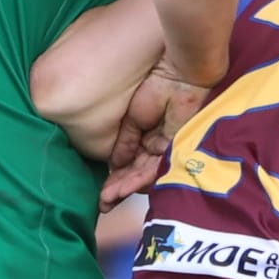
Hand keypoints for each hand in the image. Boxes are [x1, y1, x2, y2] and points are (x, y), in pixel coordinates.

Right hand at [99, 60, 211, 208]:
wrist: (177, 74)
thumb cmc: (157, 88)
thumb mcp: (132, 120)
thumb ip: (125, 144)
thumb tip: (114, 166)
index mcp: (147, 137)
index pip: (131, 164)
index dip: (116, 179)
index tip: (101, 194)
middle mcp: (157, 146)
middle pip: (137, 173)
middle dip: (118, 189)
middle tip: (102, 204)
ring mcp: (167, 148)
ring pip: (145, 175)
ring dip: (125, 188)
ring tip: (107, 200)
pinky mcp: (176, 148)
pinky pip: (157, 168)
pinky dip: (139, 180)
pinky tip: (123, 189)